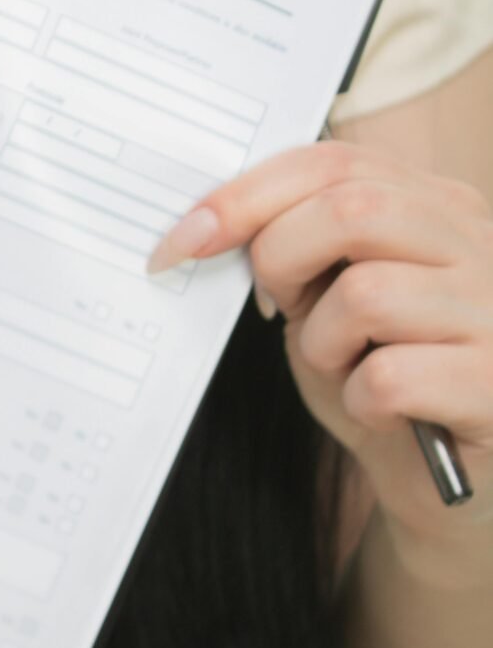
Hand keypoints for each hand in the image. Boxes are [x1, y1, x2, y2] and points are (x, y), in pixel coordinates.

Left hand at [146, 139, 492, 545]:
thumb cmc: (387, 382)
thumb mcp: (329, 303)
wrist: (453, 484)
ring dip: (326, 344)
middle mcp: (483, 245)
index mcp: (439, 207)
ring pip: (368, 294)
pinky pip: (391, 376)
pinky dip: (362, 402)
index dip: (246, 197)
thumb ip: (295, 252)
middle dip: (282, 260)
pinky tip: (384, 412)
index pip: (334, 163)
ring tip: (348, 368)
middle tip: (281, 311)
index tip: (184, 240)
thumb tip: (211, 223)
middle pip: (352, 208)